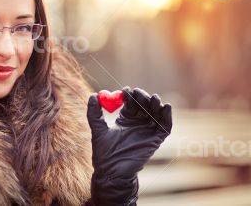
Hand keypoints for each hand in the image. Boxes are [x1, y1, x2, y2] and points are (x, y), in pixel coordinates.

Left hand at [86, 87, 171, 204]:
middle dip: (143, 98)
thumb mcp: (98, 129)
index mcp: (125, 119)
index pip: (131, 103)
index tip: (127, 90)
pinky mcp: (156, 139)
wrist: (112, 170)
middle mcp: (138, 123)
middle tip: (139, 93)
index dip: (130, 96)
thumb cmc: (104, 152)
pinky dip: (167, 116)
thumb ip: (94, 113)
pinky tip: (166, 107)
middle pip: (144, 106)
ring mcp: (147, 131)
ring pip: (155, 113)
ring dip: (156, 104)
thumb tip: (93, 95)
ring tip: (153, 98)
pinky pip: (165, 126)